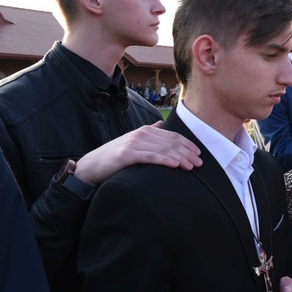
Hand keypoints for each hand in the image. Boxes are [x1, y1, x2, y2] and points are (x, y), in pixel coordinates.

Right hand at [74, 121, 201, 185]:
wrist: (91, 166)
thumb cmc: (115, 156)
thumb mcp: (133, 142)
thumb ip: (149, 133)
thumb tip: (161, 124)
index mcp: (145, 131)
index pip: (172, 136)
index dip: (187, 144)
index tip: (199, 153)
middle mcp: (141, 134)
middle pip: (171, 143)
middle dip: (187, 153)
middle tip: (200, 163)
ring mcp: (134, 143)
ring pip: (163, 150)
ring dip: (180, 158)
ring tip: (191, 166)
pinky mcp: (127, 154)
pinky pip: (150, 157)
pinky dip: (165, 160)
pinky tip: (175, 165)